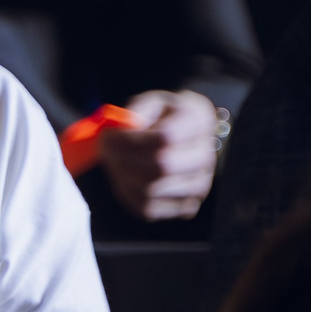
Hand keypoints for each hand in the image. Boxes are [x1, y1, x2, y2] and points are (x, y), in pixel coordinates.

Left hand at [95, 88, 220, 221]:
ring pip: (151, 190)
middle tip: (104, 150)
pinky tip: (124, 178)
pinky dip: (128, 194)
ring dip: (122, 176)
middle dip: (123, 160)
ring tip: (114, 161)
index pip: (166, 137)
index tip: (108, 135)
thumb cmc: (162, 117)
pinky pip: (148, 208)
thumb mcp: (150, 102)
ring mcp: (199, 184)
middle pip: (161, 167)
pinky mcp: (187, 205)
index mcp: (198, 121)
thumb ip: (135, 112)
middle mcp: (205, 155)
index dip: (131, 139)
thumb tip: (120, 129)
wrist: (185, 135)